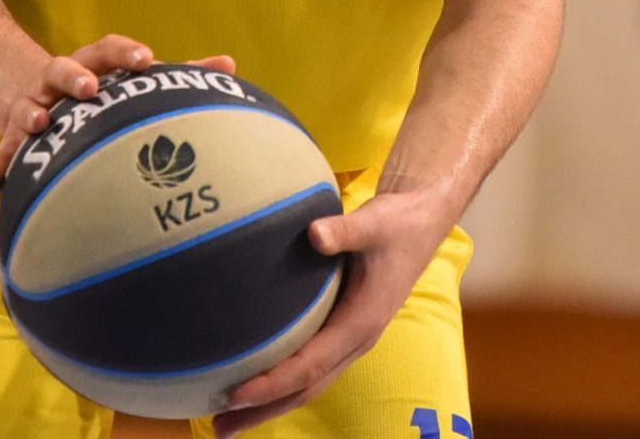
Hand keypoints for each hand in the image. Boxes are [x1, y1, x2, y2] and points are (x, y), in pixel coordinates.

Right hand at [0, 35, 234, 191]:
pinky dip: (0, 165)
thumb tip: (230, 66)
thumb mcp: (135, 80)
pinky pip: (5, 151)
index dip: (126, 53)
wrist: (42, 95)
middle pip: (65, 68)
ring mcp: (35, 105)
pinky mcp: (16, 134)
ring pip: (29, 104)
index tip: (146, 59)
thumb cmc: (105, 91)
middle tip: (90, 87)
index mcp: (94, 64)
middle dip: (75, 76)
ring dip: (31, 113)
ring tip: (37, 125)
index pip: (109, 49)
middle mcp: (62, 79)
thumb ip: (180, 75)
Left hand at [214, 183, 456, 436]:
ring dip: (270, 403)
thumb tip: (314, 234)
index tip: (235, 395)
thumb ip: (345, 230)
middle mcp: (356, 340)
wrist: (420, 225)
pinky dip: (282, 381)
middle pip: (305, 388)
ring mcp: (351, 340)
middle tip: (219, 428)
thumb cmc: (396, 224)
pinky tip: (256, 379)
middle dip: (263, 410)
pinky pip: (311, 367)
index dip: (272, 383)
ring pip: (308, 383)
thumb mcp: (374, 222)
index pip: (310, 365)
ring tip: (228, 418)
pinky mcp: (344, 330)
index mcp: (361, 323)